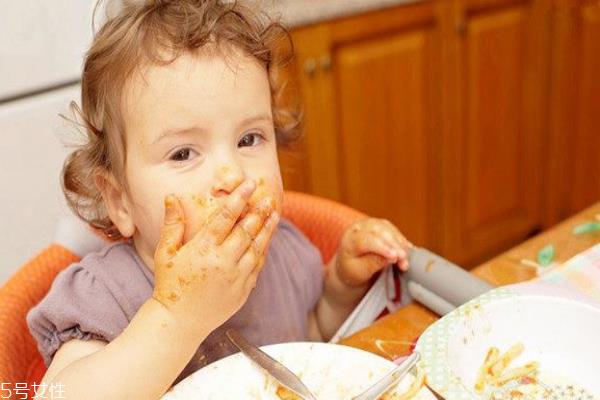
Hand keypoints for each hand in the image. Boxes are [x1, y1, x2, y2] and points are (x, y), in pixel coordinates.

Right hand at [152, 179, 278, 333]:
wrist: (179, 322)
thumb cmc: (170, 285)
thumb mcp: (166, 253)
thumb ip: (172, 224)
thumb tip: (171, 197)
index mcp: (203, 249)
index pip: (226, 217)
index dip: (239, 198)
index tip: (249, 184)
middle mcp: (222, 261)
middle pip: (246, 230)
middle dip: (259, 212)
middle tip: (268, 198)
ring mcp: (235, 277)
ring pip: (257, 247)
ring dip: (267, 229)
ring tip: (274, 214)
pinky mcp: (243, 290)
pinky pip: (257, 266)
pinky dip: (263, 251)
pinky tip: (267, 240)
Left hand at [336, 218, 412, 286]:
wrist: (351, 264)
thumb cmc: (353, 269)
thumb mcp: (359, 272)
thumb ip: (372, 264)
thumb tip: (390, 257)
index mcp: (349, 240)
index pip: (366, 240)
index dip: (382, 247)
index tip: (395, 257)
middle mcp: (358, 228)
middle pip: (379, 232)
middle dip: (394, 246)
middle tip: (404, 260)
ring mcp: (369, 224)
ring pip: (388, 229)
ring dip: (400, 243)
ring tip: (406, 259)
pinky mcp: (380, 226)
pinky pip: (393, 230)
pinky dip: (402, 241)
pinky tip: (409, 251)